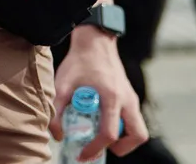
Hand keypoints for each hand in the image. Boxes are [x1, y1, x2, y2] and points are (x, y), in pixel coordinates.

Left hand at [51, 26, 146, 159]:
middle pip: (138, 136)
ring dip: (124, 139)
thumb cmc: (78, 63)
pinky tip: (102, 123)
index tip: (82, 154)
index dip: (95, 149)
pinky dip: (123, 128)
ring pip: (139, 130)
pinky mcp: (131, 97)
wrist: (95, 43)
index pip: (109, 134)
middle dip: (121, 148)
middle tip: (100, 147)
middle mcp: (127, 100)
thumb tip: (57, 136)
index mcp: (111, 97)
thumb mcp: (62, 85)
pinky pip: (133, 120)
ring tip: (101, 137)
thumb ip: (56, 111)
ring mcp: (132, 98)